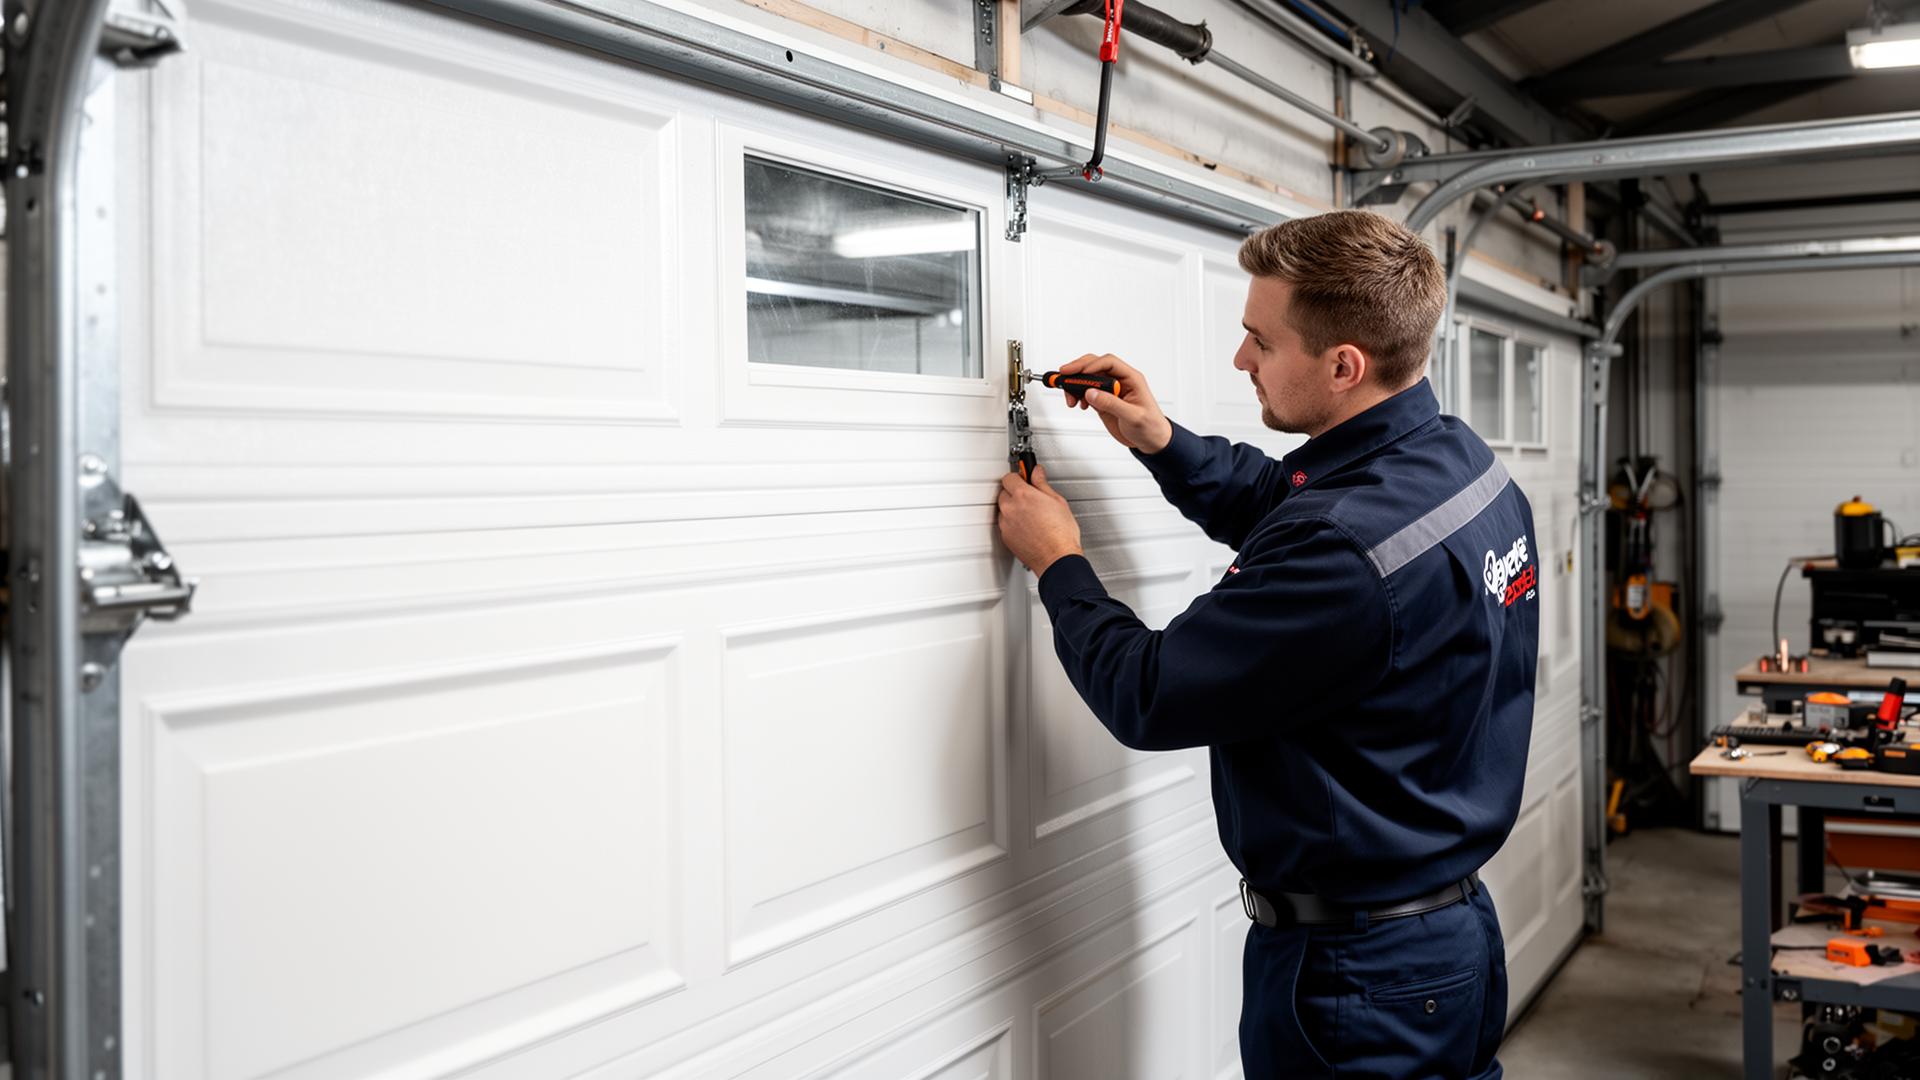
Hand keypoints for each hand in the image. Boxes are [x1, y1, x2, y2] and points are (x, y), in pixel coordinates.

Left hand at [996, 465, 1082, 574]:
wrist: (1057, 559)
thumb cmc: (1061, 534)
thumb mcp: (1057, 501)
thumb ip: (1042, 484)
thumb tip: (1037, 472)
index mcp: (1023, 495)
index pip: (1009, 477)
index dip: (1018, 477)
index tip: (1025, 478)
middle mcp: (1011, 508)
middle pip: (1004, 492)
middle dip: (1015, 493)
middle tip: (1030, 497)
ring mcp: (1006, 524)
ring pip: (1003, 509)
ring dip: (1012, 508)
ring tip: (1031, 514)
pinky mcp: (1005, 537)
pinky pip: (1004, 524)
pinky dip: (1012, 523)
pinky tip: (1028, 526)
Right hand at [1058, 353, 1172, 454]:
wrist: (1151, 441)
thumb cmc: (1150, 426)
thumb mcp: (1133, 416)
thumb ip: (1111, 403)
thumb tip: (1091, 393)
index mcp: (1131, 379)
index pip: (1109, 363)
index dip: (1091, 365)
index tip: (1077, 372)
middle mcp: (1119, 381)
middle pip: (1095, 366)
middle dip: (1078, 370)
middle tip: (1063, 376)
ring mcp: (1110, 391)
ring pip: (1088, 378)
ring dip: (1076, 385)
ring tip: (1070, 398)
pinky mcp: (1104, 400)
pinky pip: (1087, 391)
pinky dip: (1078, 395)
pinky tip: (1078, 403)